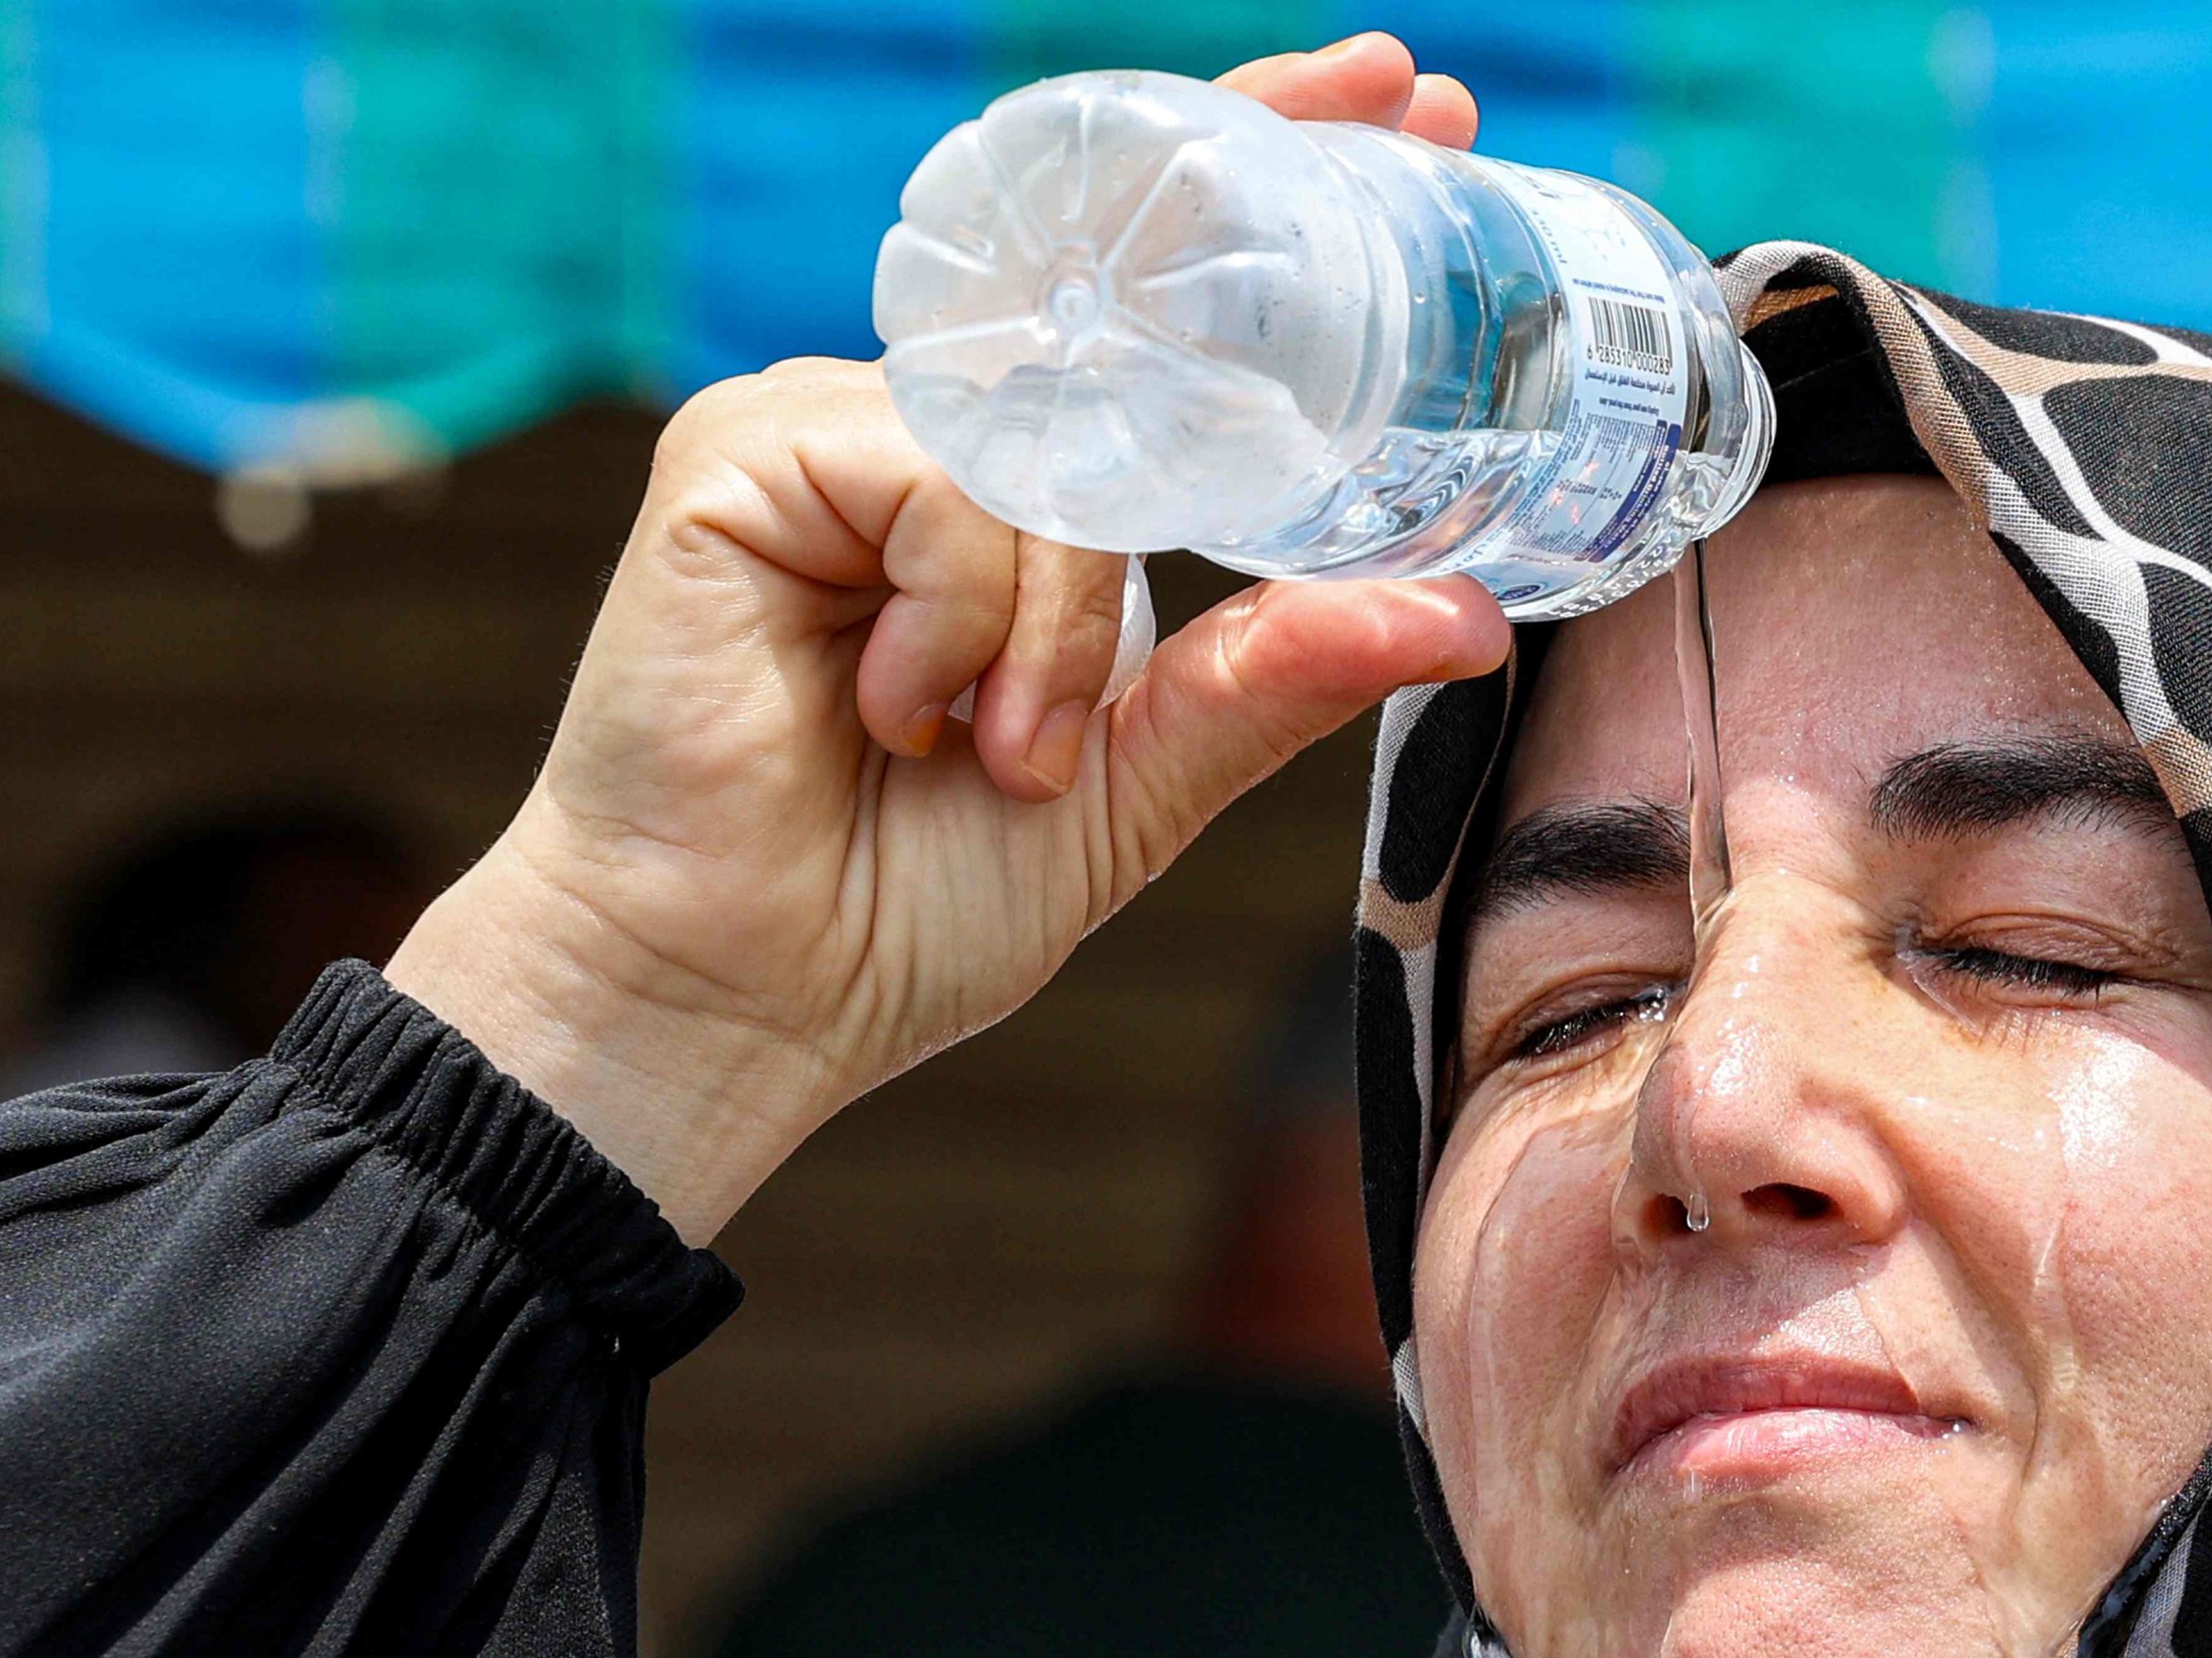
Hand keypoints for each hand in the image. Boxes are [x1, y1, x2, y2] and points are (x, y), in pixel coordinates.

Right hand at [385, 34, 1504, 1244]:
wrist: (743, 1003)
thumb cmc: (909, 903)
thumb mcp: (1139, 785)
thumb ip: (1277, 681)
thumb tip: (1469, 616)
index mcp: (1014, 493)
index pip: (1147, 307)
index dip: (1262, 177)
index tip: (1409, 100)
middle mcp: (923, 432)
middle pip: (1107, 301)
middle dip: (1251, 215)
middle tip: (1402, 102)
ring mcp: (825, 429)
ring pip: (1041, 446)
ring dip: (1063, 623)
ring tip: (1003, 751)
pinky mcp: (742, 457)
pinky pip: (942, 482)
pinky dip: (965, 614)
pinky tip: (905, 710)